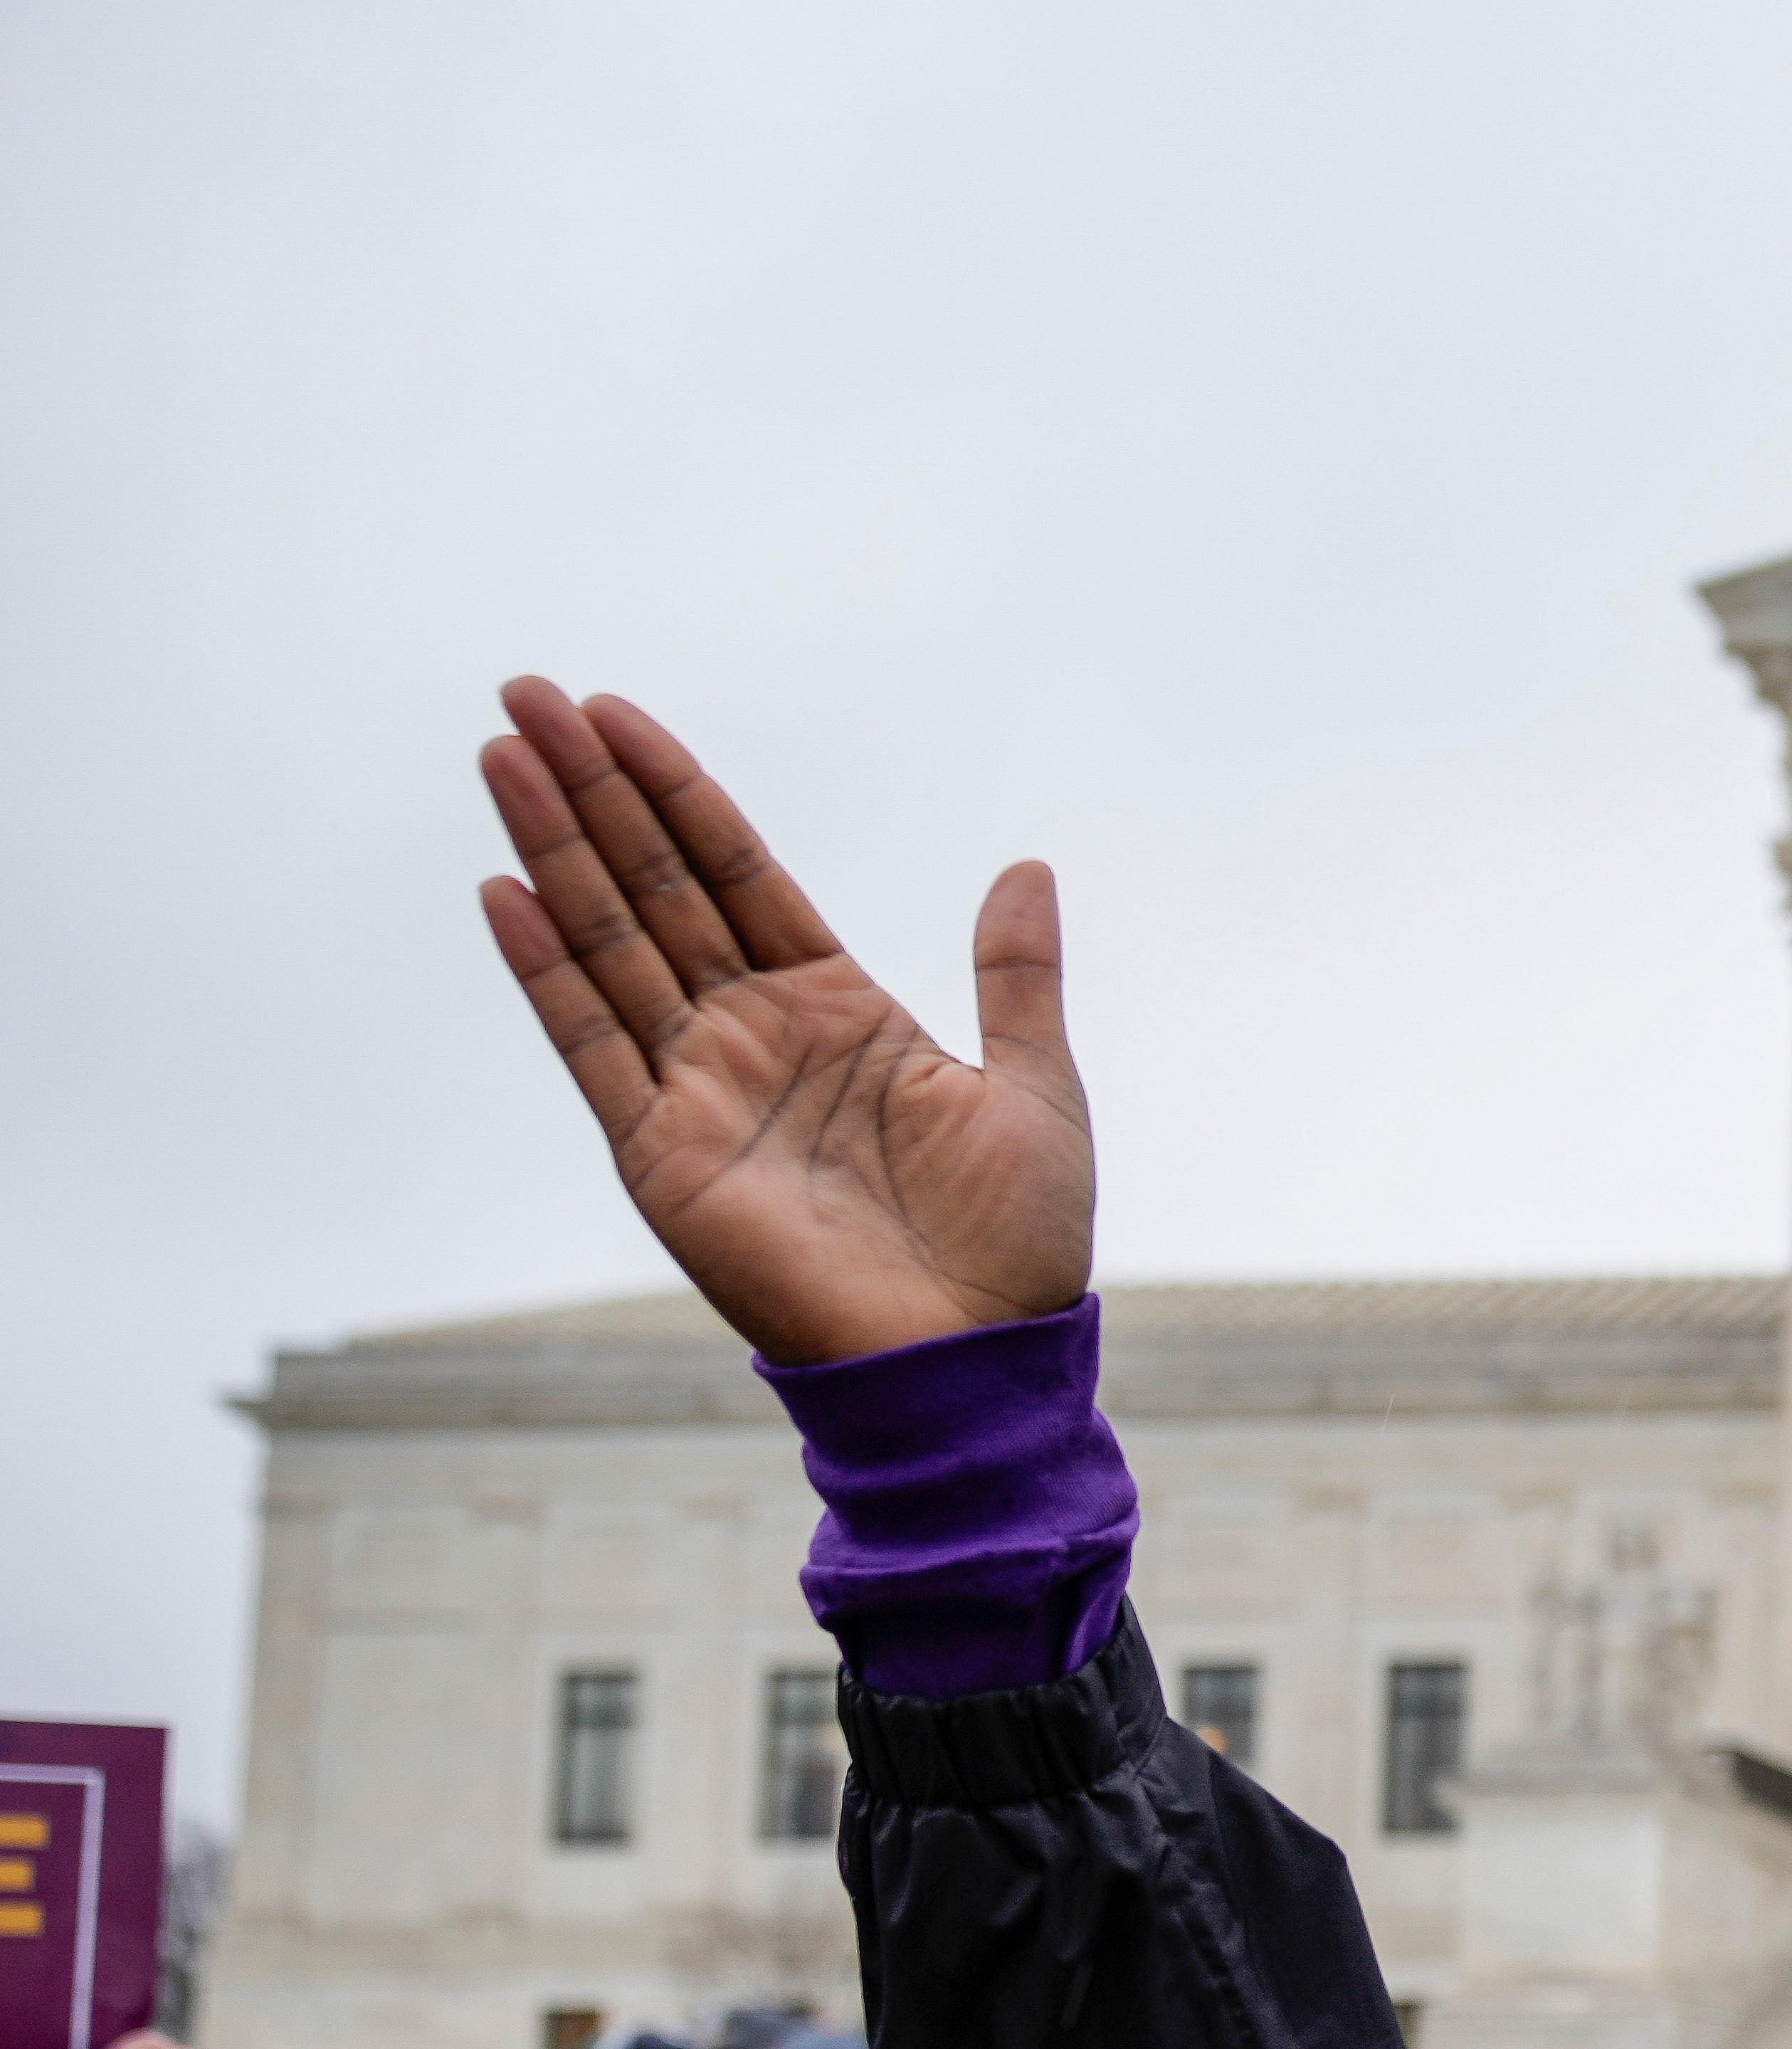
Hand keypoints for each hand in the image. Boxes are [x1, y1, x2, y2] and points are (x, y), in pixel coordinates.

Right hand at [472, 683, 1090, 1365]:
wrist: (981, 1354)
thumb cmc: (1016, 1241)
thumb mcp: (1032, 1085)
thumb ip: (1015, 976)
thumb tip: (1025, 866)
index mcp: (838, 1011)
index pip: (738, 873)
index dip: (678, 794)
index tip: (617, 714)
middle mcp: (755, 1037)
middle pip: (656, 887)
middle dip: (593, 792)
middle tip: (527, 694)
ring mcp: (701, 1090)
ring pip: (610, 942)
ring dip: (552, 849)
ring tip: (503, 754)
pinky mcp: (664, 1155)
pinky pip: (593, 1046)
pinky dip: (548, 971)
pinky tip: (505, 890)